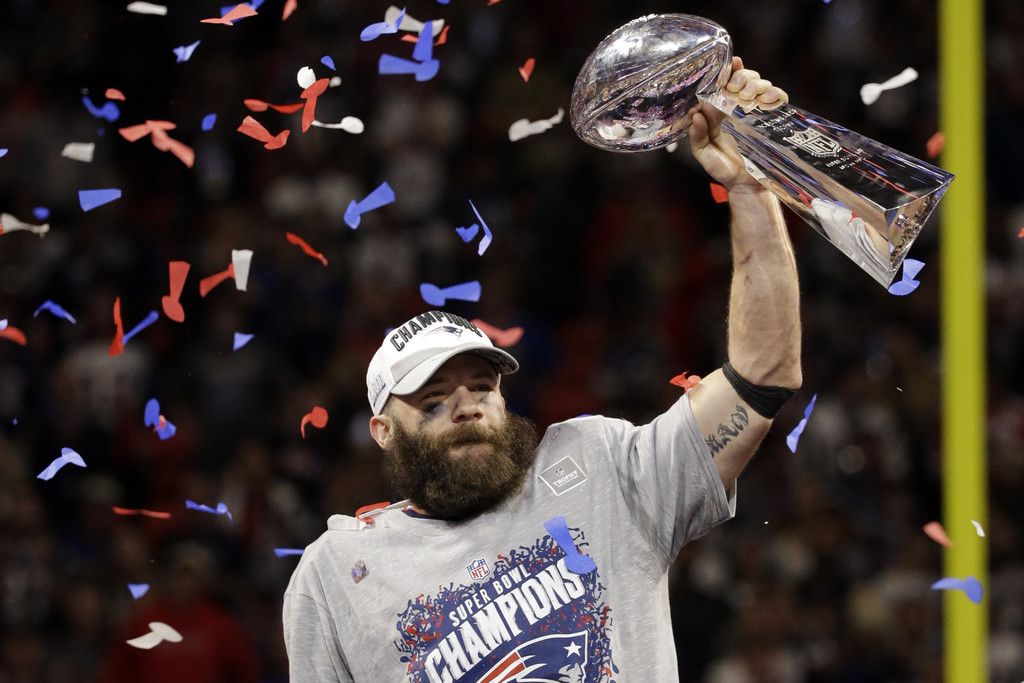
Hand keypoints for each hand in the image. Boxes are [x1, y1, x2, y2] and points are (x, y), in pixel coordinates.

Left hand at [687, 57, 788, 189]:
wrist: (745, 186)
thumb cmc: (723, 169)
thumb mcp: (704, 154)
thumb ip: (697, 136)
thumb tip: (695, 115)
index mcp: (720, 111)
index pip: (724, 84)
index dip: (727, 71)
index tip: (730, 65)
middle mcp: (739, 108)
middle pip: (745, 79)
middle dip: (742, 76)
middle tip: (737, 88)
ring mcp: (758, 112)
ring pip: (761, 84)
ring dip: (756, 84)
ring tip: (748, 95)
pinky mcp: (773, 119)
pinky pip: (778, 98)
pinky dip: (775, 94)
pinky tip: (767, 99)